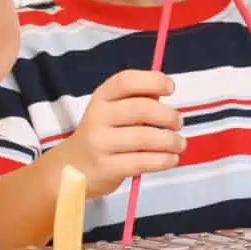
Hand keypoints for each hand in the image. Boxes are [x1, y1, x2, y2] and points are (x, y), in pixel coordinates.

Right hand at [59, 70, 184, 198]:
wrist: (71, 168)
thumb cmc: (102, 135)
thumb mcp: (111, 111)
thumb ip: (136, 100)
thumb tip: (165, 90)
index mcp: (102, 97)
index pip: (126, 81)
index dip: (152, 81)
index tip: (170, 88)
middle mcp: (98, 117)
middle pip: (140, 109)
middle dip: (168, 115)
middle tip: (178, 123)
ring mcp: (101, 143)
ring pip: (144, 137)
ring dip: (170, 140)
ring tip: (179, 144)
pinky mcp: (107, 168)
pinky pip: (142, 161)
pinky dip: (163, 160)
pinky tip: (171, 159)